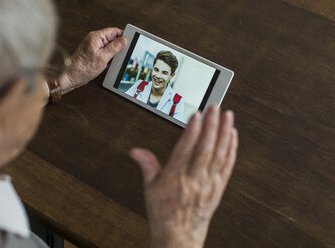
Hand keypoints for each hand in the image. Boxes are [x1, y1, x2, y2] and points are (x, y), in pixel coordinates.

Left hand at [58, 27, 126, 93]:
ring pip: (109, 47)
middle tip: (121, 54)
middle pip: (112, 39)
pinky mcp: (93, 55)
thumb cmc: (82, 68)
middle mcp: (94, 40)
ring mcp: (93, 47)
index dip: (123, 36)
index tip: (129, 42)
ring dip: (113, 54)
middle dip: (118, 46)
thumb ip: (114, 48)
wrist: (71, 77)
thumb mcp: (103, 57)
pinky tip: (108, 64)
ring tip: (112, 61)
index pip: (114, 31)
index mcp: (96, 37)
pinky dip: (109, 58)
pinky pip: (105, 53)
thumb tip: (123, 40)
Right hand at [130, 105, 237, 247]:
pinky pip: (227, 166)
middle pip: (205, 149)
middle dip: (211, 126)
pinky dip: (231, 150)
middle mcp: (194, 181)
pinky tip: (233, 136)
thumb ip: (146, 166)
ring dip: (224, 133)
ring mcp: (208, 185)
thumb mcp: (150, 189)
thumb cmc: (164, 214)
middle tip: (215, 108)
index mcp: (175, 179)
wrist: (179, 237)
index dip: (192, 131)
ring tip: (227, 116)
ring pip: (219, 155)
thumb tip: (136, 151)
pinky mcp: (218, 188)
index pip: (185, 150)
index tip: (197, 115)